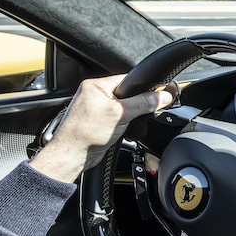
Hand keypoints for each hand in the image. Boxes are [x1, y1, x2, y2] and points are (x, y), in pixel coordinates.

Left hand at [29, 74, 172, 181]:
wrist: (72, 156)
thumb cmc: (84, 133)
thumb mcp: (121, 114)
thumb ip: (144, 103)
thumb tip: (163, 96)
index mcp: (96, 85)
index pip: (128, 80)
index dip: (143, 88)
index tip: (157, 95)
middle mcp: (95, 95)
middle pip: (128, 95)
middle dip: (136, 107)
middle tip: (136, 115)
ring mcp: (96, 109)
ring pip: (125, 109)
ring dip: (130, 119)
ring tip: (126, 126)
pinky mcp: (99, 123)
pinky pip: (119, 120)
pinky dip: (125, 126)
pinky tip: (122, 133)